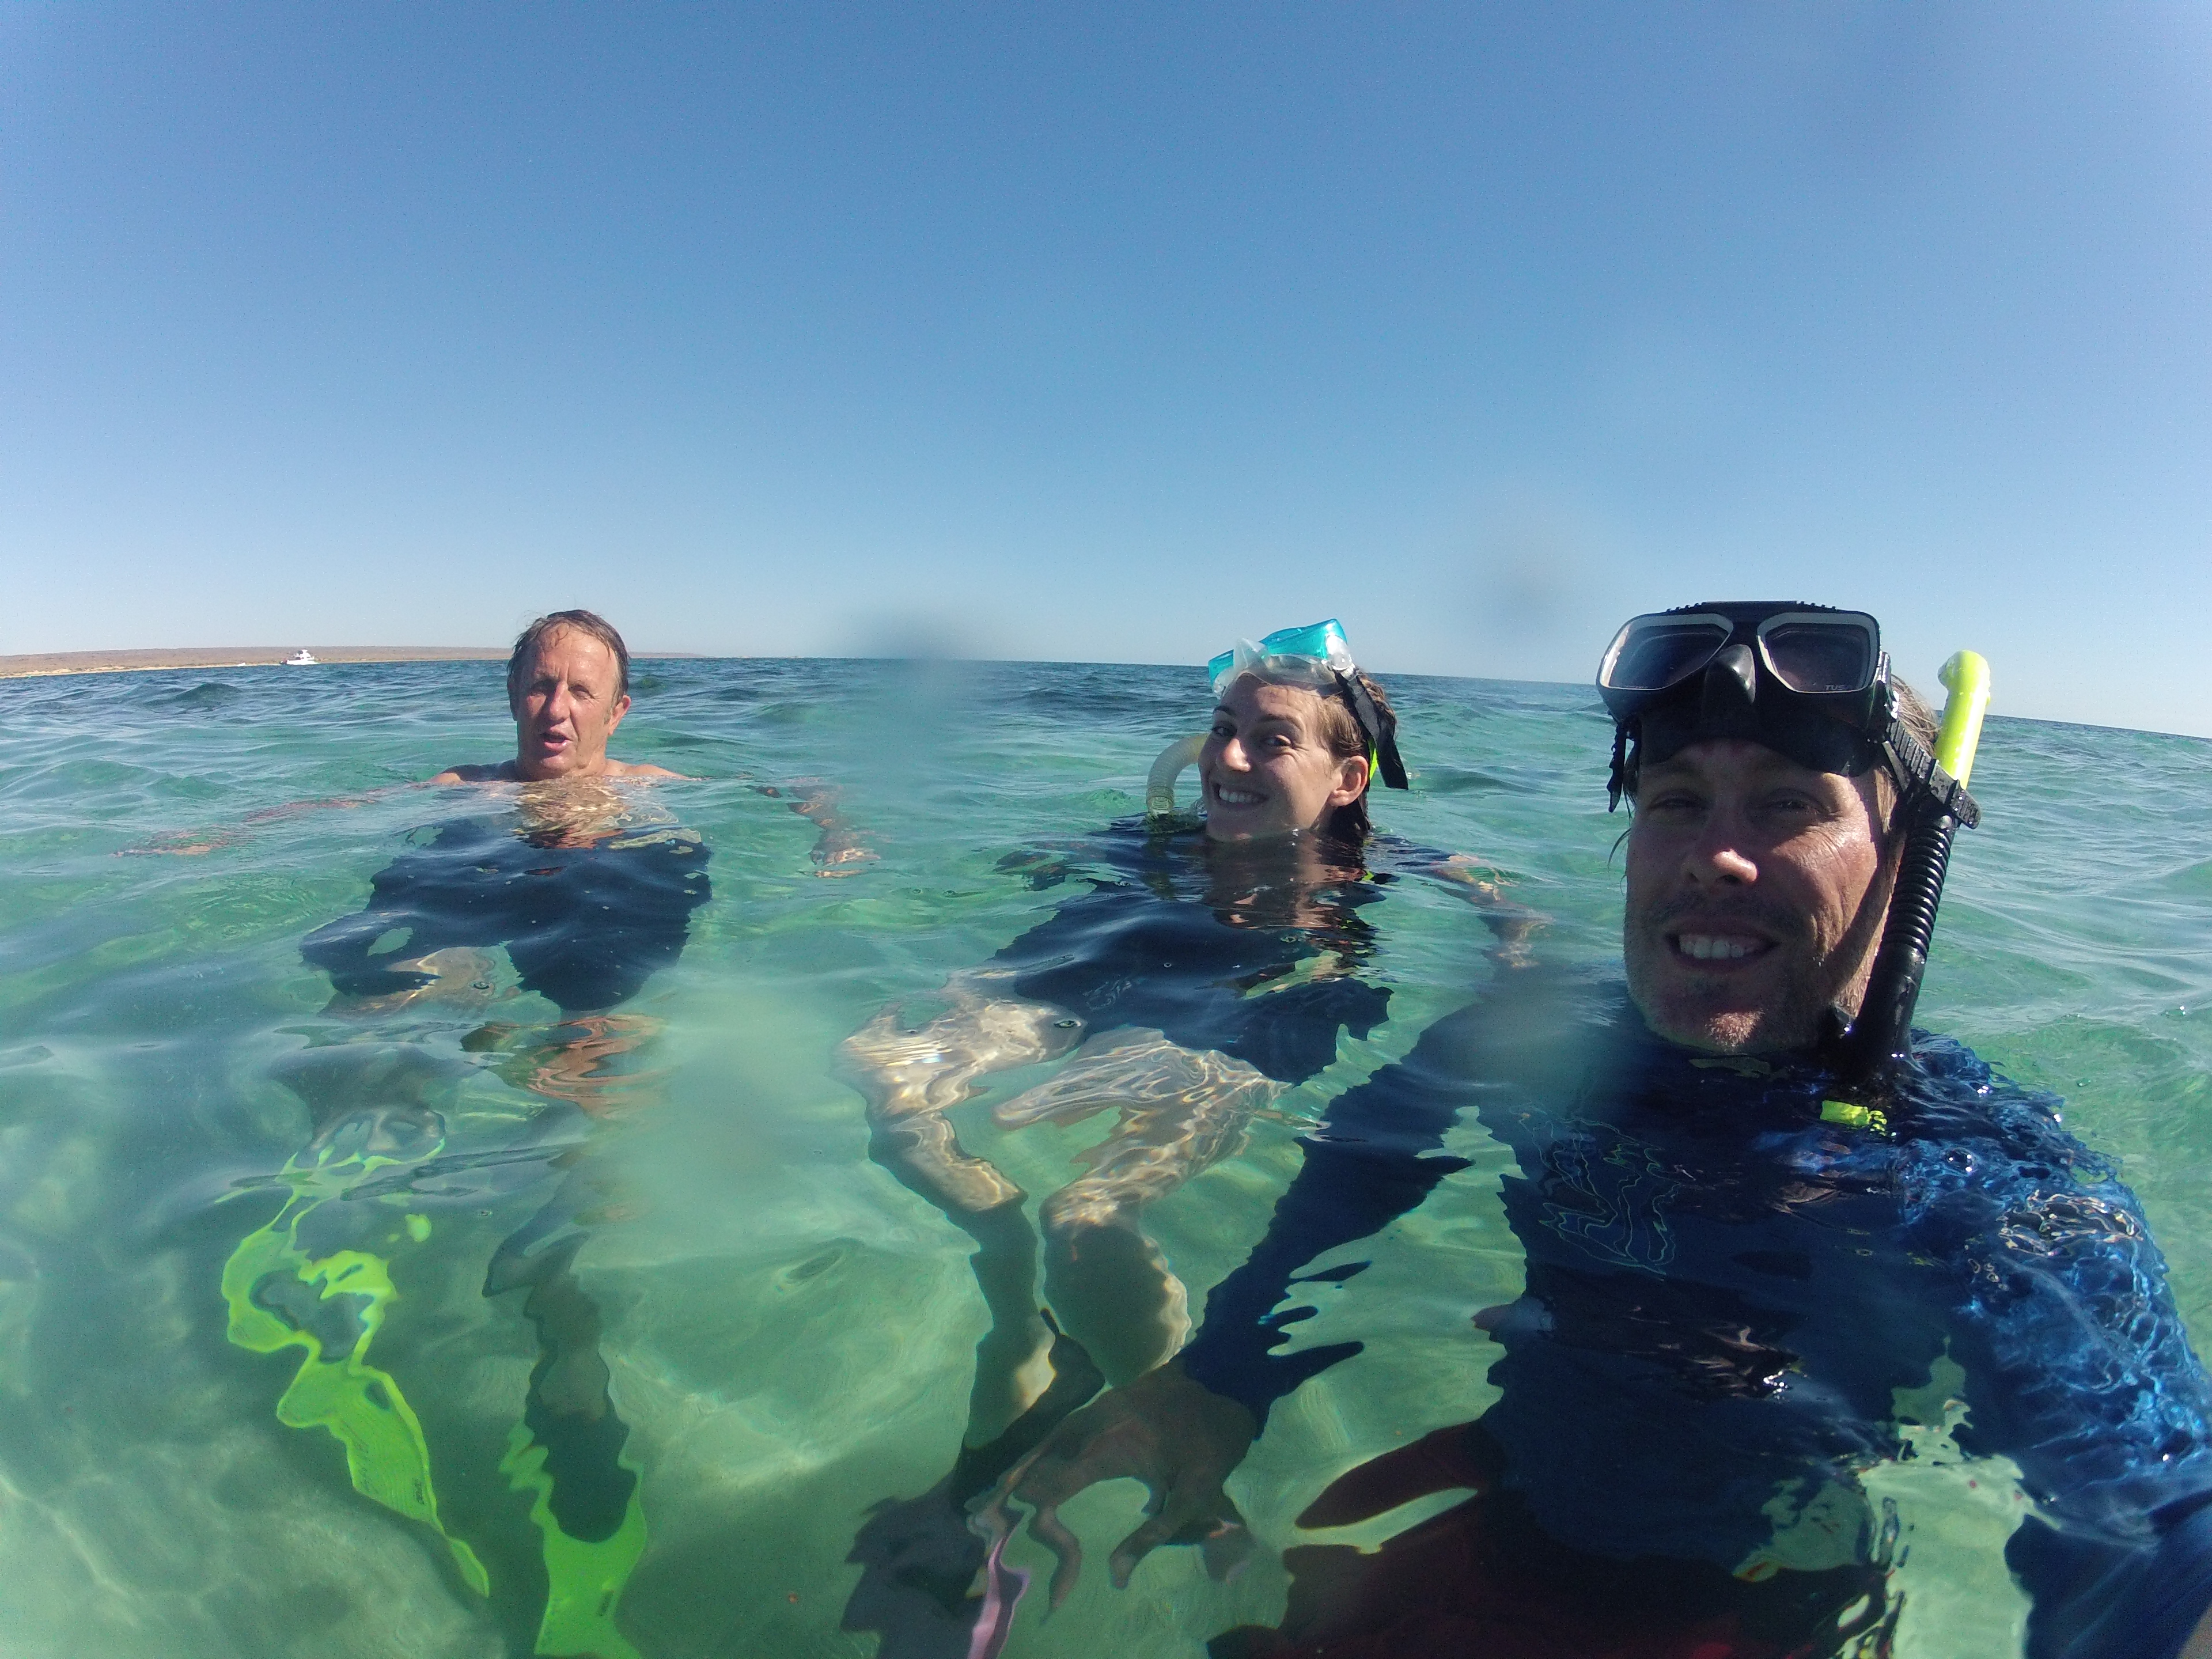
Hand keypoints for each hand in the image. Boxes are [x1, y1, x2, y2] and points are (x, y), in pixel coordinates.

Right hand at [993, 1359, 1258, 1605]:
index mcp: (1106, 1447)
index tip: (1030, 1556)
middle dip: (1009, 1494)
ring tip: (993, 1497)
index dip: (1041, 1525)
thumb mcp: (1192, 1495)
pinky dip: (1038, 1452)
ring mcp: (1094, 1411)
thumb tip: (1113, 1576)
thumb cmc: (1210, 1441)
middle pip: (1038, 1462)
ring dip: (1019, 1471)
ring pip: (1044, 1442)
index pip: (1053, 1487)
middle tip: (980, 1519)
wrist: (1224, 1378)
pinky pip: (1059, 1431)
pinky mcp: (1101, 1406)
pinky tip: (1030, 1467)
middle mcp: (1089, 1425)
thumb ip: (1153, 1536)